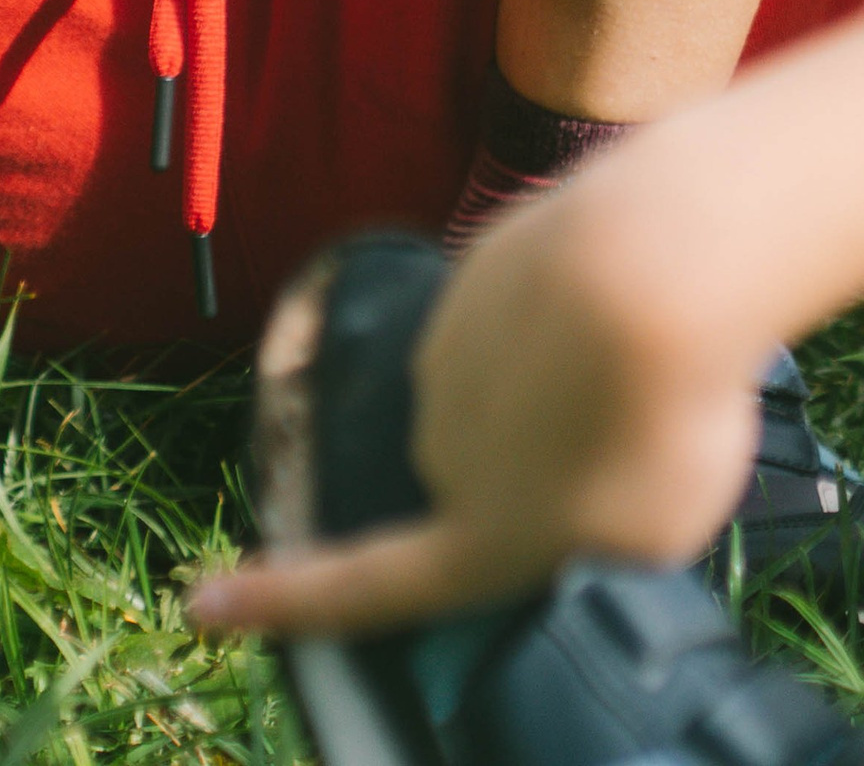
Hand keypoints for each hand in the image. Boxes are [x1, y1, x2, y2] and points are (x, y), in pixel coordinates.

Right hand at [192, 166, 765, 638]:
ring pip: (510, 377)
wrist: (659, 258)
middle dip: (542, 458)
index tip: (202, 601)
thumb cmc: (661, 415)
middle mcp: (440, 438)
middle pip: (479, 464)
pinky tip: (639, 299)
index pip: (363, 588)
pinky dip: (576, 312)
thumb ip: (585, 544)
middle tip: (635, 434)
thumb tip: (556, 507)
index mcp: (471, 530)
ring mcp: (456, 340)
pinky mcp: (487, 262)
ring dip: (569, 376)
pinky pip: (530, 305)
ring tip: (651, 360)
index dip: (283, 604)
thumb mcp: (650, 537)